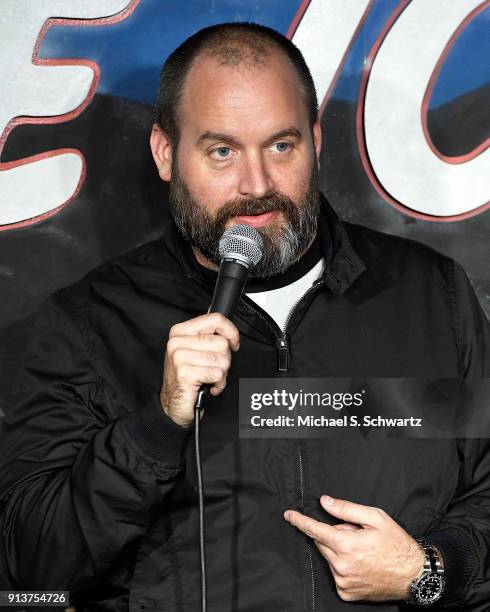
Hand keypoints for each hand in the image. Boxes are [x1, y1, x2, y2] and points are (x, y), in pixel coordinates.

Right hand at [160, 312, 239, 427]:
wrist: (173, 404)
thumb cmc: (187, 377)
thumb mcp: (196, 351)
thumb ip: (210, 337)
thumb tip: (229, 333)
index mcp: (180, 331)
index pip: (215, 319)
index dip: (231, 332)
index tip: (234, 343)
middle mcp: (177, 342)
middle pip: (222, 343)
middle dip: (225, 359)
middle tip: (213, 368)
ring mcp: (179, 357)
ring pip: (222, 359)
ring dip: (221, 373)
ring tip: (209, 377)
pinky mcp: (185, 373)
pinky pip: (217, 374)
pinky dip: (218, 383)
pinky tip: (207, 385)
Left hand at [284, 495, 424, 602]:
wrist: (414, 576)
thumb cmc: (396, 544)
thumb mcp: (375, 517)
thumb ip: (346, 509)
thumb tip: (325, 502)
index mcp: (347, 545)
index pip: (315, 530)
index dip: (300, 521)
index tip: (288, 515)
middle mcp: (342, 565)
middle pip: (323, 543)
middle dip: (333, 535)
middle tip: (355, 534)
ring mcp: (343, 581)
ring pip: (330, 558)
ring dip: (339, 551)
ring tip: (363, 551)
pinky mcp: (346, 593)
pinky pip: (336, 574)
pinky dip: (343, 566)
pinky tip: (361, 565)